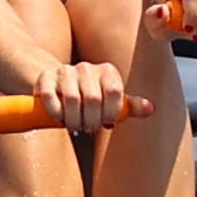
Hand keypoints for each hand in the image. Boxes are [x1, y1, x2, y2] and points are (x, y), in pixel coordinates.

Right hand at [33, 60, 154, 132]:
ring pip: (72, 100)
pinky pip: (50, 97)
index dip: (110, 113)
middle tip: (89, 129)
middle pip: (93, 99)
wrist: (58, 83)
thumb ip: (130, 106)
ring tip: (76, 126)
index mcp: (107, 71)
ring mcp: (64, 71)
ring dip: (74, 120)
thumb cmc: (90, 96)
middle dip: (91, 121)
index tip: (106, 124)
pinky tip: (60, 119)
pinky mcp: (45, 78)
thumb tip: (151, 109)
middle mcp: (86, 67)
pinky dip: (56, 113)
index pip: (114, 92)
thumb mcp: (112, 101)